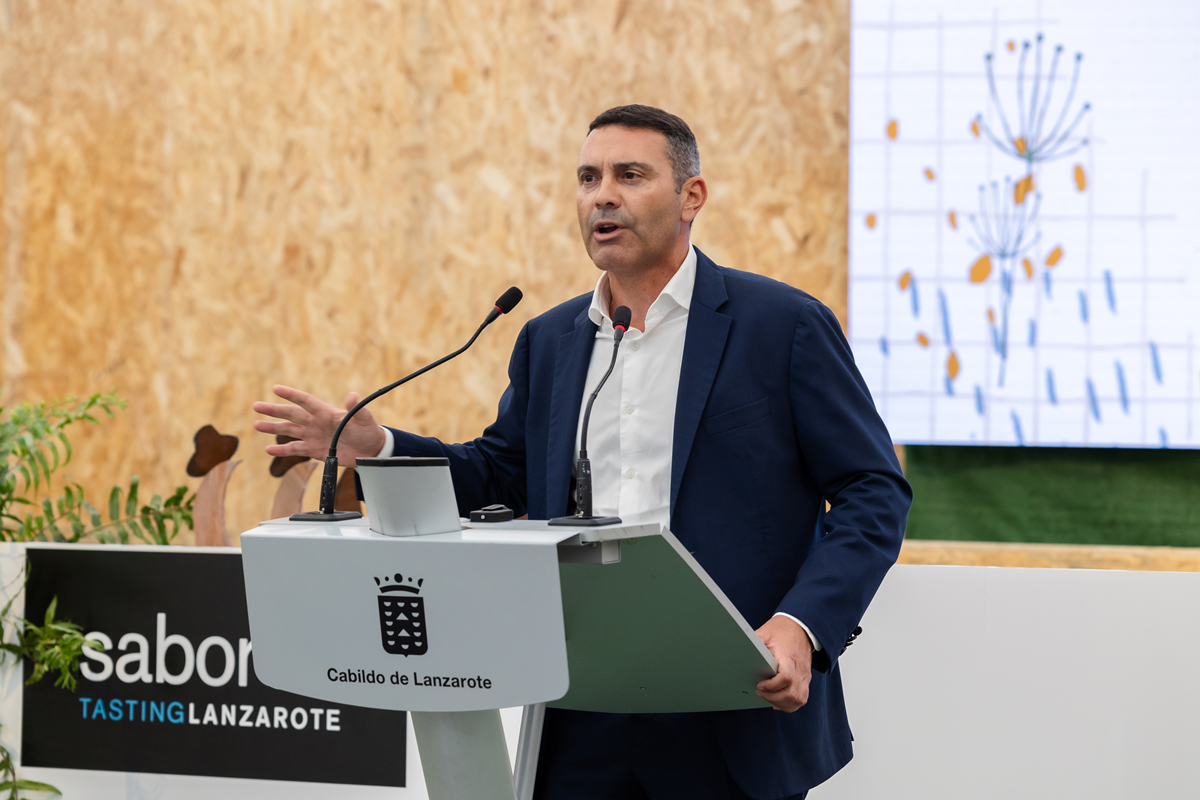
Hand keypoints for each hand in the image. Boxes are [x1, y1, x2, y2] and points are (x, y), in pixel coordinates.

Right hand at [252, 385, 386, 461]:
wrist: (370, 451)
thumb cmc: (368, 431)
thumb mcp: (364, 419)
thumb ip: (357, 409)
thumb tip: (352, 396)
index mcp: (326, 412)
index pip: (305, 401)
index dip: (291, 395)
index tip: (276, 389)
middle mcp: (316, 422)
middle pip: (291, 414)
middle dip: (274, 410)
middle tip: (257, 406)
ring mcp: (313, 436)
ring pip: (289, 431)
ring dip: (273, 428)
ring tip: (257, 425)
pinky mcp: (314, 450)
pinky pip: (295, 449)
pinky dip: (282, 450)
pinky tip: (269, 449)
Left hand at [754, 615, 812, 712]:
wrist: (800, 626)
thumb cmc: (781, 630)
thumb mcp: (764, 632)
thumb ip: (753, 643)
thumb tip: (737, 651)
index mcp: (789, 657)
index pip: (786, 677)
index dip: (771, 686)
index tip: (759, 684)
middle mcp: (800, 668)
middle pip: (791, 693)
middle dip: (773, 697)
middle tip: (759, 692)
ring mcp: (805, 675)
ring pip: (798, 699)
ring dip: (781, 703)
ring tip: (767, 698)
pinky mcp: (805, 678)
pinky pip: (802, 698)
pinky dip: (790, 704)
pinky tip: (778, 702)